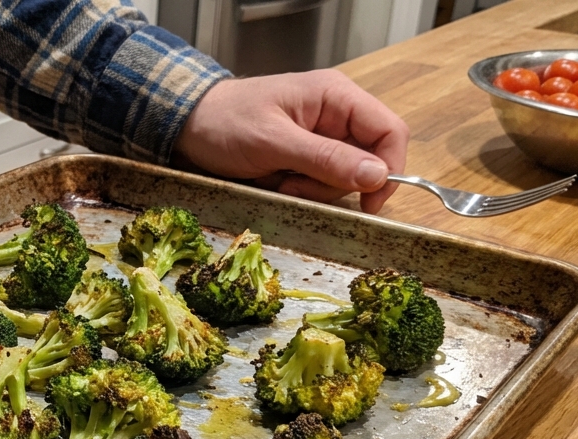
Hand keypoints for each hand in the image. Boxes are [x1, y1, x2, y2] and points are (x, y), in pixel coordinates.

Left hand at [171, 69, 409, 213]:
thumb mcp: (274, 142)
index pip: (390, 130)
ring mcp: (322, 137)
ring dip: (317, 190)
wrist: (187, 126)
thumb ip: (325, 159)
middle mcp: (336, 115)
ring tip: (282, 181)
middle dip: (338, 183)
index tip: (369, 202)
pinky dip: (305, 191)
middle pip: (369, 160)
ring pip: (346, 177)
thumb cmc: (226, 123)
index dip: (389, 168)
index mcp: (336, 96)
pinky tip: (279, 183)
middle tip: (297, 186)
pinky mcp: (307, 157)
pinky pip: (323, 182)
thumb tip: (377, 175)